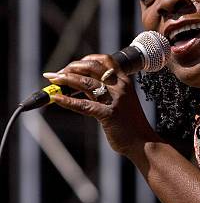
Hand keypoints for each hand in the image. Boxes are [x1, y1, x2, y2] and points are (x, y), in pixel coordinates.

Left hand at [43, 55, 159, 154]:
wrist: (144, 143)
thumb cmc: (132, 124)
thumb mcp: (123, 102)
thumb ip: (108, 92)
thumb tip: (84, 87)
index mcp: (125, 81)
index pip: (104, 60)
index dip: (86, 59)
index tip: (73, 65)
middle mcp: (120, 87)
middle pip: (92, 67)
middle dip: (71, 67)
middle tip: (57, 74)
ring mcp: (114, 100)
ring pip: (86, 82)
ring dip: (66, 79)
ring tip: (53, 80)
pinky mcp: (108, 115)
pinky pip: (83, 105)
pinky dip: (67, 100)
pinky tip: (56, 98)